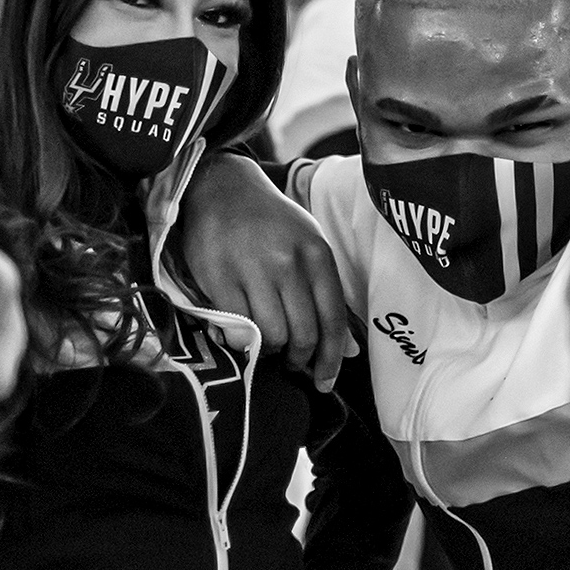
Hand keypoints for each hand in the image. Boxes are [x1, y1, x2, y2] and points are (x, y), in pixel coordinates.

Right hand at [177, 153, 354, 389]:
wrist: (222, 188)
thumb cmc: (271, 224)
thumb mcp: (309, 249)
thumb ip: (328, 297)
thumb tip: (350, 350)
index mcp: (317, 256)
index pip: (332, 320)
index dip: (331, 358)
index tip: (325, 381)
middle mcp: (288, 263)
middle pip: (303, 334)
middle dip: (300, 359)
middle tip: (292, 364)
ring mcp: (253, 269)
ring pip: (272, 335)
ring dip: (270, 350)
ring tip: (267, 345)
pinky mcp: (219, 277)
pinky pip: (237, 328)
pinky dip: (242, 341)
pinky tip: (243, 336)